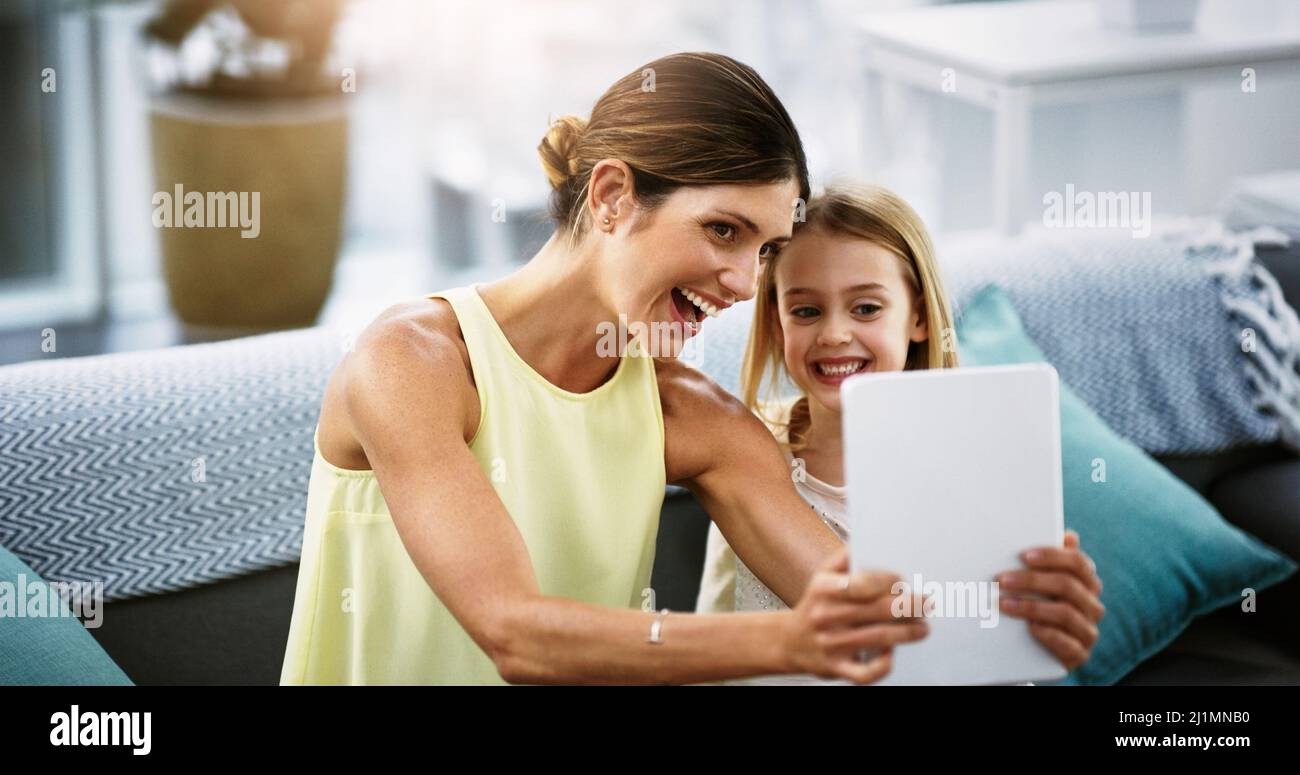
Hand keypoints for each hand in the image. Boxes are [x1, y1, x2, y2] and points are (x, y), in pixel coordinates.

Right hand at [781, 545, 929, 683]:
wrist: (789, 642)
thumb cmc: (814, 606)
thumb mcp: (821, 575)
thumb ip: (844, 558)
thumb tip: (867, 543)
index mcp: (824, 589)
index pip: (862, 583)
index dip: (889, 581)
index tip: (902, 581)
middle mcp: (825, 616)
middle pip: (877, 610)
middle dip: (909, 606)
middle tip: (926, 603)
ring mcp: (831, 644)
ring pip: (878, 638)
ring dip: (907, 633)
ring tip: (922, 628)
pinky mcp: (836, 668)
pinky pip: (864, 673)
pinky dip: (883, 665)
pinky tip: (892, 655)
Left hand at [997, 529, 1103, 670]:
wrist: (1039, 651)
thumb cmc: (1040, 606)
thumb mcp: (1041, 584)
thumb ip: (1049, 561)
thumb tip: (1068, 535)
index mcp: (1087, 583)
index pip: (1077, 563)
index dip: (1052, 556)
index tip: (1023, 556)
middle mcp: (1092, 605)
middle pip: (1067, 586)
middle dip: (1032, 581)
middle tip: (1002, 580)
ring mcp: (1088, 631)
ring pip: (1066, 614)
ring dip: (1032, 607)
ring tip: (1005, 604)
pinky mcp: (1080, 655)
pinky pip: (1069, 645)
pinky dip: (1050, 635)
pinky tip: (1031, 628)